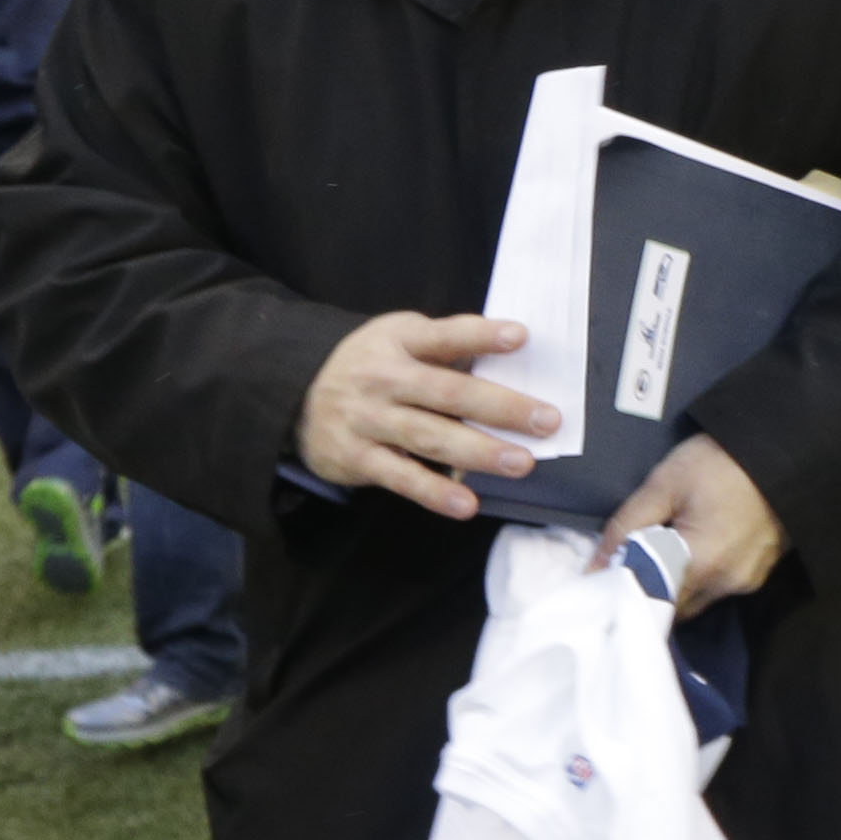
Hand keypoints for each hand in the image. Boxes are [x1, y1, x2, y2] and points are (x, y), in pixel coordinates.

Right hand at [294, 310, 548, 519]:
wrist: (293, 393)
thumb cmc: (369, 364)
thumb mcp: (398, 338)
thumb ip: (445, 346)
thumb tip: (511, 352)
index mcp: (399, 342)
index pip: (444, 336)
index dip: (481, 335)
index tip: (521, 337)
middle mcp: (383, 379)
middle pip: (447, 393)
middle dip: (500, 407)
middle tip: (546, 421)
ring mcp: (368, 419)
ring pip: (429, 437)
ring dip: (478, 452)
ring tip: (521, 464)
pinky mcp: (356, 457)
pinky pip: (400, 477)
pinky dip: (433, 492)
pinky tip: (466, 503)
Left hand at [591, 433, 782, 613]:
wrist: (786, 448)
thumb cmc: (721, 461)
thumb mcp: (665, 483)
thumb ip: (625, 528)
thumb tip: (594, 569)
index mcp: (699, 565)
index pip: (649, 602)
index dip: (626, 591)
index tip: (610, 575)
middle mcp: (726, 584)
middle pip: (674, 607)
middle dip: (653, 589)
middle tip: (638, 559)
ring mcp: (748, 581)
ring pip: (698, 599)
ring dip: (680, 583)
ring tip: (670, 548)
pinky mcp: (762, 571)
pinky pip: (721, 586)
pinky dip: (704, 574)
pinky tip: (702, 544)